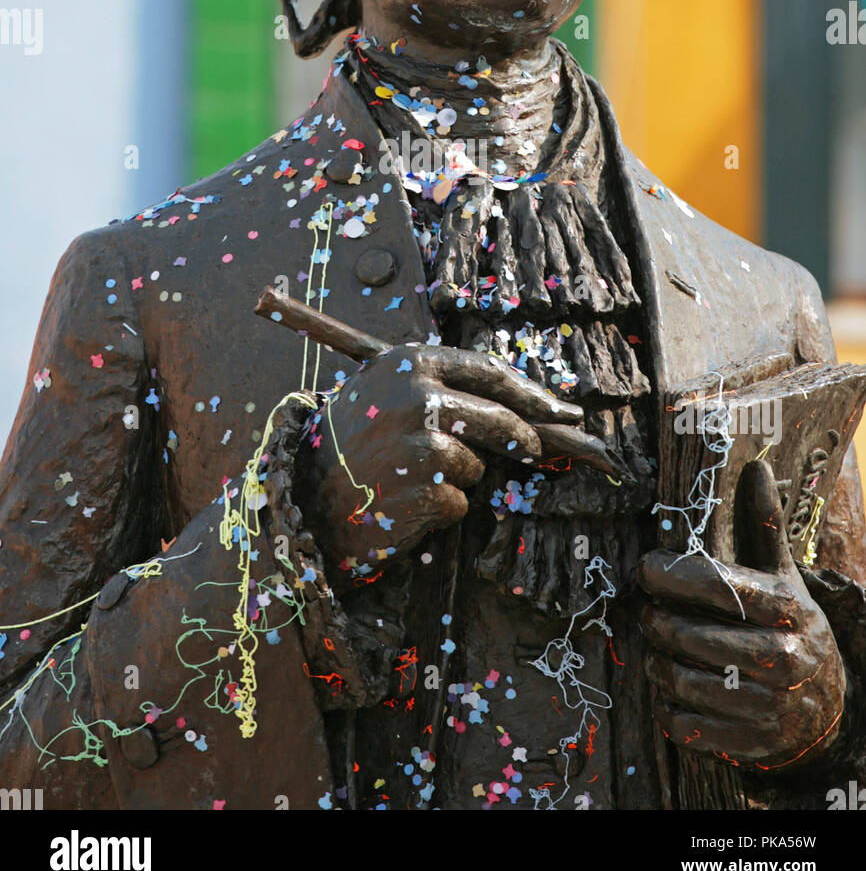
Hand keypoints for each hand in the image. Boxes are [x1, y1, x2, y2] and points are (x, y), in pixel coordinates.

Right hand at [301, 342, 627, 585]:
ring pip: (477, 463)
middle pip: (498, 417)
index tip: (557, 408)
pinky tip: (404, 502)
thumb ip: (442, 388)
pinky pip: (459, 500)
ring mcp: (423, 443)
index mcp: (410, 363)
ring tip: (410, 477)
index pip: (488, 370)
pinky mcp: (427, 488)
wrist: (304, 495)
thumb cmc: (351, 444)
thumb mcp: (388, 393)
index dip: (528, 392)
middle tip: (534, 450)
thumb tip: (521, 404)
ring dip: (459, 477)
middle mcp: (418, 396)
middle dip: (522, 437)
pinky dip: (442, 507)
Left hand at [639, 461, 845, 770]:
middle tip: (646, 612)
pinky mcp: (748, 742)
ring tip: (655, 647)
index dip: (670, 574)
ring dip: (655, 661)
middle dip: (655, 620)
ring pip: (679, 677)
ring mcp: (765, 704)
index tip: (644, 568)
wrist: (827, 710)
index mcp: (784, 608)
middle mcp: (779, 656)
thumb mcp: (785, 577)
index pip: (715, 585)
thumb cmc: (791, 628)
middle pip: (687, 634)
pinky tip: (671, 687)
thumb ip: (765, 525)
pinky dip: (667, 704)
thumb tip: (756, 466)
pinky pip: (683, 721)